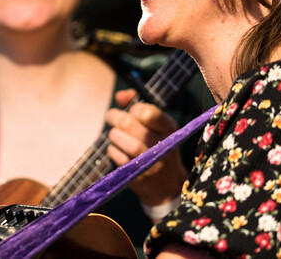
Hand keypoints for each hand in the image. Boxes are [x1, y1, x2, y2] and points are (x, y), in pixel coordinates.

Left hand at [105, 89, 186, 208]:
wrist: (167, 184)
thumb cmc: (158, 146)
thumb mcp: (157, 126)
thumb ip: (138, 104)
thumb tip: (120, 95)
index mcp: (169, 128)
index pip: (147, 112)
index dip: (133, 108)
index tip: (131, 110)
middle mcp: (163, 145)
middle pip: (128, 124)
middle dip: (114, 117)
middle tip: (111, 117)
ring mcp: (151, 162)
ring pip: (121, 140)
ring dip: (113, 135)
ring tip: (115, 134)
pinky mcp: (139, 175)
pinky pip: (117, 156)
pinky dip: (112, 150)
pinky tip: (116, 149)